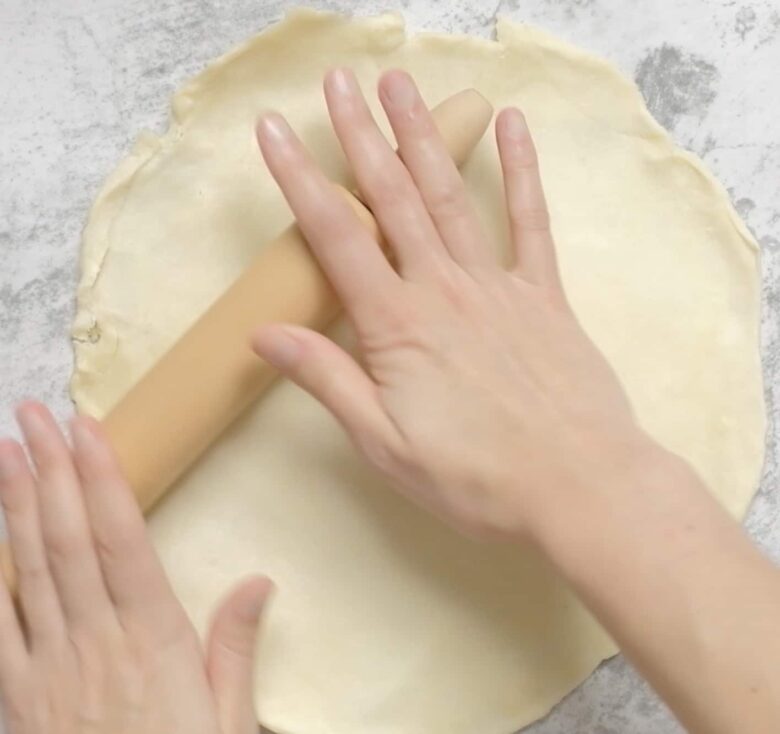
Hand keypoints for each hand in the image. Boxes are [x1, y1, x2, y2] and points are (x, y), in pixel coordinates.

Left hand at [0, 402, 270, 733]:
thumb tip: (259, 580)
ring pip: (27, 571)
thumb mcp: (229, 720)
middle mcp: (94, 642)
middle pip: (67, 542)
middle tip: (34, 415)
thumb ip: (235, 646)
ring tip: (5, 451)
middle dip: (51, 471)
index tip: (87, 430)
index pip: (121, 542)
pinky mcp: (17, 697)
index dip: (101, 481)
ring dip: (16, 506)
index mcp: (152, 639)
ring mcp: (47, 668)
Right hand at [253, 68, 646, 539]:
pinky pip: (530, 222)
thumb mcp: (384, 443)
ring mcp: (498, 287)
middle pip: (393, 198)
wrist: (577, 486)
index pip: (336, 237)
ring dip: (423, 136)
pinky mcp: (544, 296)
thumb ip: (327, 380)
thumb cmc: (476, 477)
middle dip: (362, 135)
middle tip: (339, 81)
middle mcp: (443, 290)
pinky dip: (521, 171)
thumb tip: (265, 335)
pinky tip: (511, 126)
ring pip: (451, 196)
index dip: (300, 179)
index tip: (273, 131)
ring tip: (400, 85)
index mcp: (397, 326)